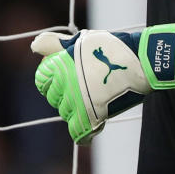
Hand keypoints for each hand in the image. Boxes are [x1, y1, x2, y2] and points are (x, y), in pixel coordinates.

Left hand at [31, 24, 174, 143]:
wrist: (141, 62)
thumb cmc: (111, 48)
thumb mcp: (82, 40)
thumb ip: (55, 44)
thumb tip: (34, 46)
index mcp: (60, 64)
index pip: (41, 79)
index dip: (51, 79)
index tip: (65, 77)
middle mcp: (64, 84)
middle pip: (53, 97)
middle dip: (64, 93)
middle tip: (84, 86)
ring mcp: (77, 101)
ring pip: (65, 113)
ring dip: (75, 109)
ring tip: (93, 98)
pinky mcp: (91, 116)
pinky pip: (77, 132)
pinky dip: (83, 133)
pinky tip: (90, 127)